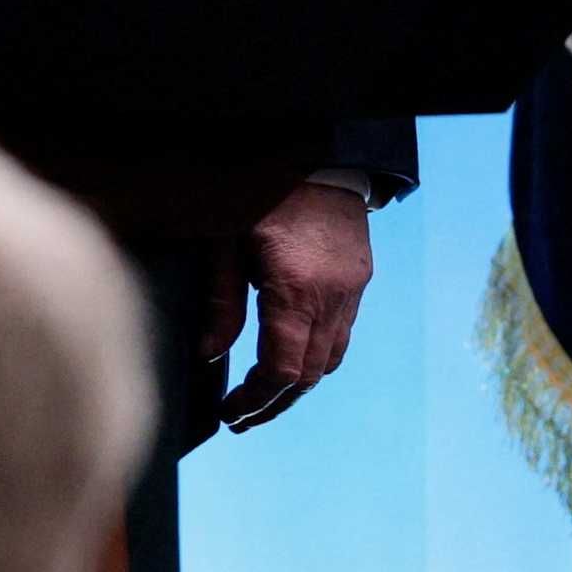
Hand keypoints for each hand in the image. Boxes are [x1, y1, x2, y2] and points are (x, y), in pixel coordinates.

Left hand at [220, 181, 373, 430]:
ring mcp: (352, 289)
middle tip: (242, 417)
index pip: (282, 370)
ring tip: (265, 396)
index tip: (230, 411)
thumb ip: (222, 301)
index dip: (255, 400)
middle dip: (274, 403)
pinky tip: (290, 354)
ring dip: (298, 384)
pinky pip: (342, 333)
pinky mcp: (360, 279)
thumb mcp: (227, 242)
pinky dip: (316, 355)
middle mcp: (332, 296)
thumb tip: (211, 354)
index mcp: (296, 288)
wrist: (321, 154)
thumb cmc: (262, 192)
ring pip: (331, 359)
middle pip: (309, 376)